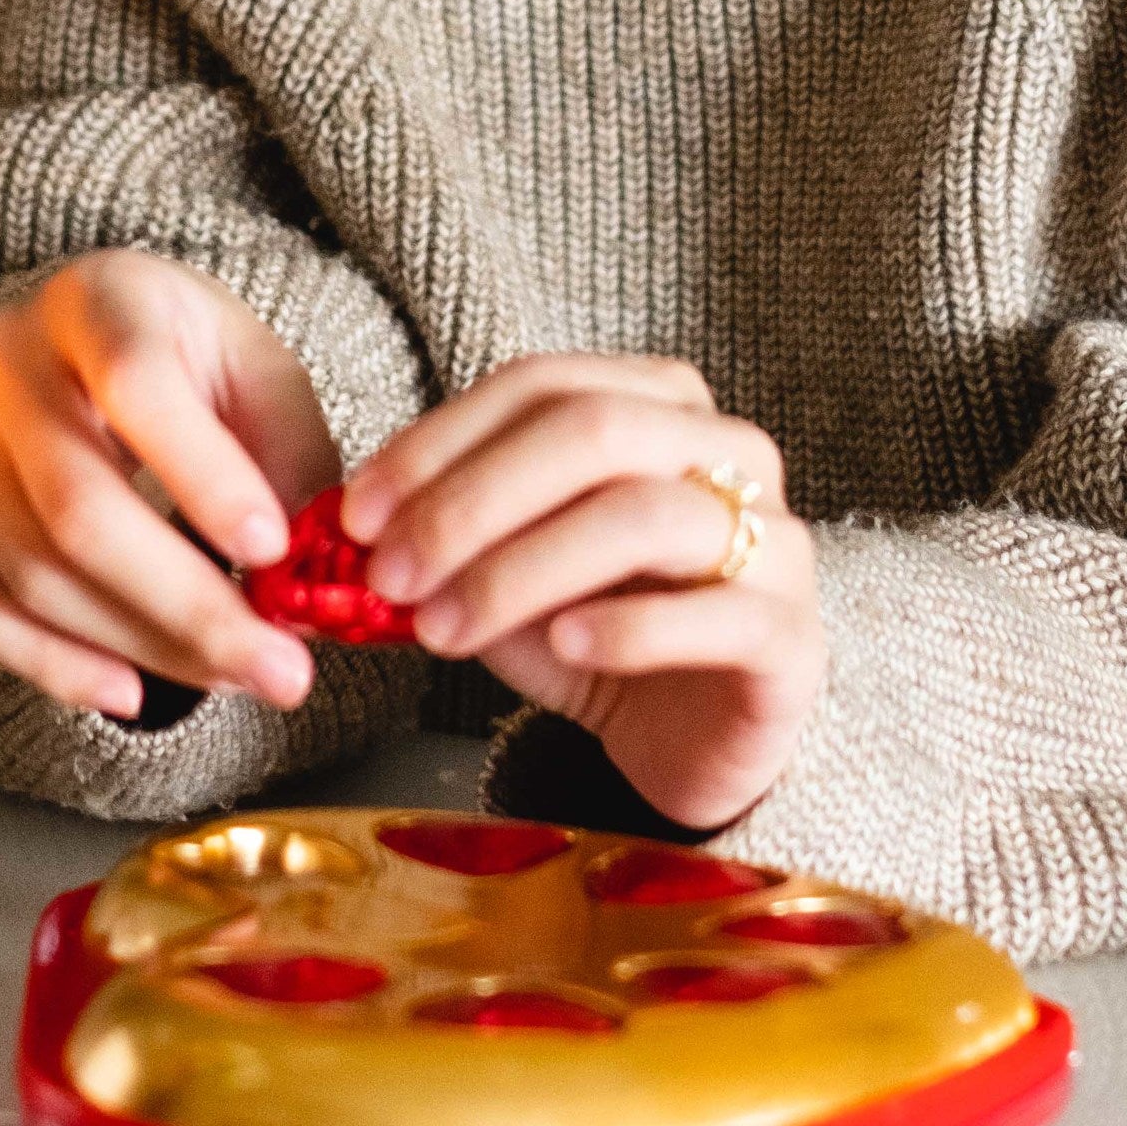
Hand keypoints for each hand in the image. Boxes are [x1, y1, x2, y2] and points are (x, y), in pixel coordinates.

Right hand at [0, 252, 331, 721]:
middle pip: (78, 507)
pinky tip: (130, 690)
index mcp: (98, 297)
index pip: (136, 383)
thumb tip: (306, 583)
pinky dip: (52, 665)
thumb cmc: (183, 364)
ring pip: (31, 572)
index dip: (204, 475)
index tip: (274, 552)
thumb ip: (290, 463)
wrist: (77, 345)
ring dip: (142, 648)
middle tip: (281, 671)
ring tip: (233, 679)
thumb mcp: (258, 376)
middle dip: (189, 607)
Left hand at [341, 353, 824, 831]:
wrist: (695, 739)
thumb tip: (334, 532)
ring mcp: (775, 538)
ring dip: (522, 569)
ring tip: (444, 629)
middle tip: (391, 573)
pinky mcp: (792, 636)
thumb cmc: (596, 632)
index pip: (538, 385)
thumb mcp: (503, 579)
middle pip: (591, 431)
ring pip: (642, 514)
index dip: (438, 441)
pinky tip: (562, 647)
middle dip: (471, 501)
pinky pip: (712, 612)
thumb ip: (439, 545)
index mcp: (657, 404)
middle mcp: (727, 449)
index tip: (357, 513)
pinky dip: (624, 626)